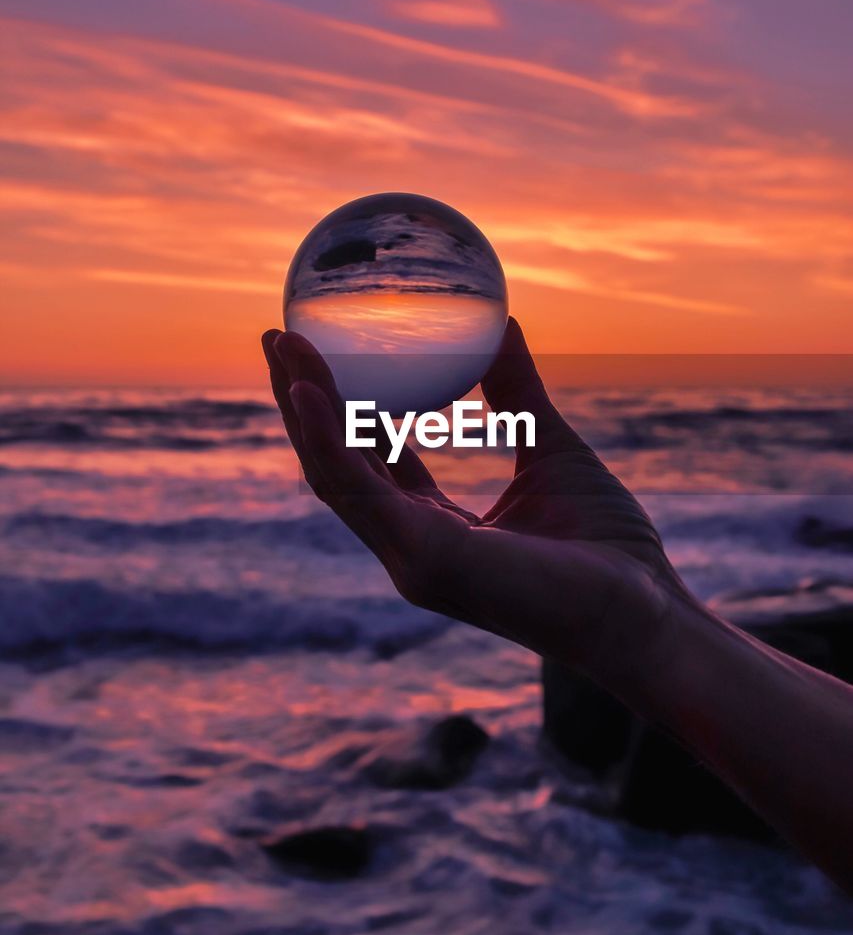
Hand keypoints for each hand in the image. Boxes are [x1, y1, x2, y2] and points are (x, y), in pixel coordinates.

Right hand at [261, 319, 685, 686]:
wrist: (647, 611)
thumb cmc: (607, 548)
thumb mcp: (550, 448)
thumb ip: (517, 394)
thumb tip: (503, 323)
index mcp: (435, 526)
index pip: (367, 461)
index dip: (337, 408)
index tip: (313, 352)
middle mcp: (412, 546)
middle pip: (336, 465)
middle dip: (301, 401)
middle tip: (276, 336)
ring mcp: (413, 559)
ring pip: (335, 475)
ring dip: (302, 410)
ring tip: (281, 347)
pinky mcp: (429, 562)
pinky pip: (362, 493)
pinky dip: (330, 442)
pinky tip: (309, 393)